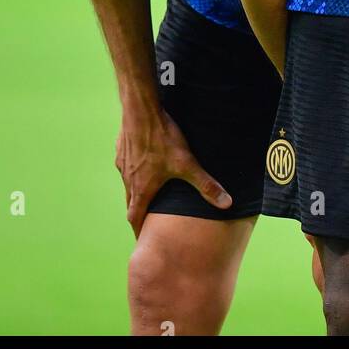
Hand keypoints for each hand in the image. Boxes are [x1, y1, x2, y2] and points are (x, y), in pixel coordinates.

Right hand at [115, 104, 231, 235]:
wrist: (140, 110)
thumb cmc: (161, 138)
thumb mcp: (187, 163)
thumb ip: (206, 185)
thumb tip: (226, 204)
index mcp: (141, 188)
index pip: (135, 217)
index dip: (139, 230)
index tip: (143, 239)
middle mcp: (128, 178)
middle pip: (129, 202)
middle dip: (138, 212)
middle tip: (147, 219)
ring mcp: (123, 163)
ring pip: (127, 182)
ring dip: (135, 190)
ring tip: (147, 191)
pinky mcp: (122, 148)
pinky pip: (125, 164)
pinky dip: (133, 169)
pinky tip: (143, 161)